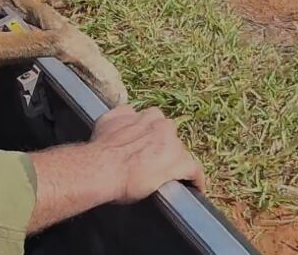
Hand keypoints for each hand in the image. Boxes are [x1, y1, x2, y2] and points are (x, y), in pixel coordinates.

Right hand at [27, 105, 204, 234]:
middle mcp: (162, 125)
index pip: (156, 121)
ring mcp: (173, 144)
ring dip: (176, 161)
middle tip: (151, 160)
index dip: (151, 133)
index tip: (146, 142)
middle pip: (170, 136)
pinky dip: (195, 179)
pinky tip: (194, 187)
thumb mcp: (107, 120)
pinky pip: (195, 171)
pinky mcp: (180, 164)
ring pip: (182, 152)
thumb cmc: (101, 147)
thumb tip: (125, 110)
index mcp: (146, 115)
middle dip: (163, 146)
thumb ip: (120, 113)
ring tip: (166, 175)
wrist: (104, 167)